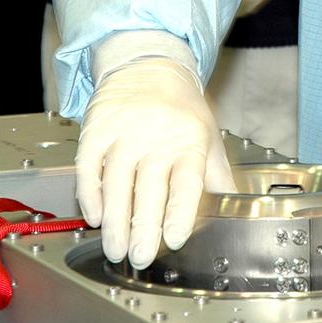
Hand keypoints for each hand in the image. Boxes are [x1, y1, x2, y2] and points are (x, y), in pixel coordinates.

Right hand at [75, 58, 234, 268]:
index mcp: (189, 140)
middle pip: (149, 188)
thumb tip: (232, 211)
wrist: (148, 65)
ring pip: (117, 182)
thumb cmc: (181, 108)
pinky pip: (89, 167)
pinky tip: (94, 216)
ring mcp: (124, 131)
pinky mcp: (97, 128)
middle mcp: (157, 135)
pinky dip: (91, 194)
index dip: (179, 212)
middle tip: (140, 257)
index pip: (186, 181)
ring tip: (116, 249)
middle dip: (143, 228)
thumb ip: (216, 175)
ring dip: (115, 221)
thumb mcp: (208, 135)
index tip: (174, 238)